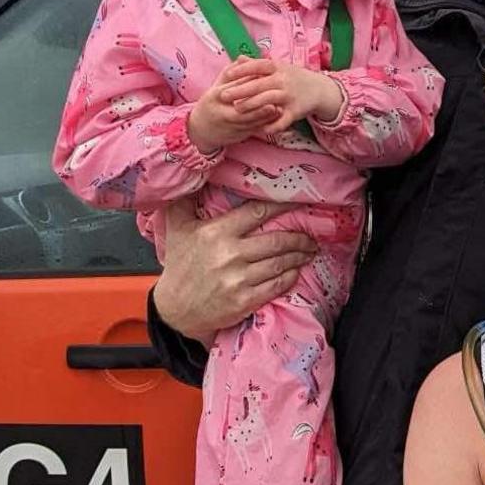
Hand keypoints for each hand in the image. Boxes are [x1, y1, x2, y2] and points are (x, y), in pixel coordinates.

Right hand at [153, 200, 316, 343]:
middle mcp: (229, 255)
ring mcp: (238, 279)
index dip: (282, 206)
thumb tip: (192, 175)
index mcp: (216, 232)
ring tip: (309, 251)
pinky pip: (276, 285)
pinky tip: (296, 271)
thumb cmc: (179, 266)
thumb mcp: (177, 229)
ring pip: (280, 263)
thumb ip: (185, 201)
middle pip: (276, 241)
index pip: (257, 213)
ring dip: (299, 256)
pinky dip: (290, 277)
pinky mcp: (244, 301)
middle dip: (299, 237)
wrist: (174, 310)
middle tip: (310, 235)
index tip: (298, 203)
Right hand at [187, 60, 277, 152]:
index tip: (264, 80)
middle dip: (258, 108)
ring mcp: (229, 126)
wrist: (201, 129)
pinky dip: (265, 126)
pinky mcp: (237, 136)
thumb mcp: (217, 85)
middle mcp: (221, 112)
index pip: (233, 89)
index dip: (249, 85)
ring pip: (249, 123)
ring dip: (265, 117)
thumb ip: (231, 72)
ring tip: (279, 110)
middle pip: (241, 110)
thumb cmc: (213, 103)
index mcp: (215, 96)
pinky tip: (276, 120)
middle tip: (274, 102)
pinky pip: (252, 131)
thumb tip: (244, 57)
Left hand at [219, 58, 344, 133]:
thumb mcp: (278, 67)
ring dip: (252, 105)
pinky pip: (282, 120)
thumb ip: (257, 64)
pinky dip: (271, 126)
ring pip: (268, 101)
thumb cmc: (293, 77)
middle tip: (223, 95)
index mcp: (278, 68)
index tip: (228, 74)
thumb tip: (238, 59)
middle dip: (240, 90)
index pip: (259, 66)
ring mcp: (290, 96)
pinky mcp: (295, 111)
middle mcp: (284, 81)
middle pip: (260, 84)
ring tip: (236, 110)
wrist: (319, 90)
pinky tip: (258, 129)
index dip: (243, 70)